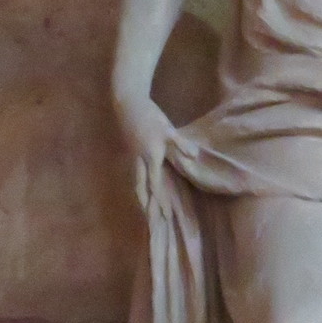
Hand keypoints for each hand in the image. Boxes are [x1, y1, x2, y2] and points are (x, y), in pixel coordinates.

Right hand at [116, 91, 175, 220]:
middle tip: (151, 219)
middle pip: (141, 187)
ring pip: (136, 180)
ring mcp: (133, 156)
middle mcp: (140, 160)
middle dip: (146, 203)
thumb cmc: (149, 115)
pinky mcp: (131, 151)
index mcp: (150, 157)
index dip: (160, 200)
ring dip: (140, 195)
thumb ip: (180, 144)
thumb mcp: (168, 129)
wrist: (128, 103)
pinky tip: (141, 184)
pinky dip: (138, 183)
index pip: (155, 184)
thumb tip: (193, 156)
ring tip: (144, 207)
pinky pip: (135, 172)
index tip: (164, 214)